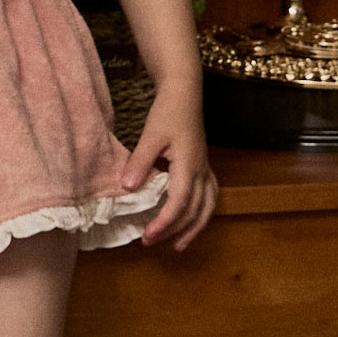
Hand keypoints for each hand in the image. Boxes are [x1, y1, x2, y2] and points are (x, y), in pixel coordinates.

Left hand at [121, 86, 218, 251]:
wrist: (184, 92)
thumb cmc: (168, 111)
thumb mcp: (150, 135)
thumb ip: (140, 162)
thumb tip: (127, 189)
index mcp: (189, 166)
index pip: (179, 204)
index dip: (164, 223)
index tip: (147, 236)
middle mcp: (201, 171)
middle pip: (195, 211)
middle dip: (175, 230)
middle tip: (151, 242)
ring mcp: (205, 169)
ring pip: (207, 207)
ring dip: (194, 228)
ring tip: (179, 244)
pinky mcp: (203, 166)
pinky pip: (209, 196)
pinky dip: (201, 213)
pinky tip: (191, 220)